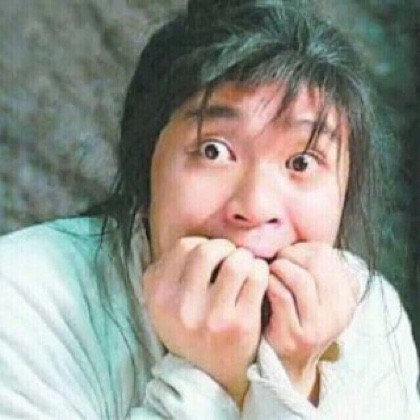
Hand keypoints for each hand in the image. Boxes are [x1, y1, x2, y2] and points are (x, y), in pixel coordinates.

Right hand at [143, 237, 268, 406]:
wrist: (211, 377)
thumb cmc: (190, 330)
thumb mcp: (163, 304)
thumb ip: (167, 271)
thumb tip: (195, 242)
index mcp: (159, 296)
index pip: (185, 246)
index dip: (202, 244)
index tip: (211, 258)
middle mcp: (182, 307)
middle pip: (209, 249)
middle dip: (225, 248)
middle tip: (231, 258)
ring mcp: (212, 317)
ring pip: (236, 261)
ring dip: (245, 258)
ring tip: (245, 268)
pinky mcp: (240, 325)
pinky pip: (256, 277)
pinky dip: (260, 271)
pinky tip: (257, 279)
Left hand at [264, 242, 359, 399]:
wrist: (288, 361)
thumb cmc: (296, 316)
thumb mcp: (317, 295)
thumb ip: (317, 269)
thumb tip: (300, 243)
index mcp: (346, 297)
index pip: (327, 255)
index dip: (302, 249)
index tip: (288, 254)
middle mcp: (339, 312)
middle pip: (316, 263)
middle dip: (290, 256)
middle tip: (277, 261)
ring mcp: (319, 326)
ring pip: (301, 279)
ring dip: (279, 269)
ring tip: (271, 272)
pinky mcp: (297, 336)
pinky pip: (282, 295)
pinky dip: (270, 283)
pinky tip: (265, 285)